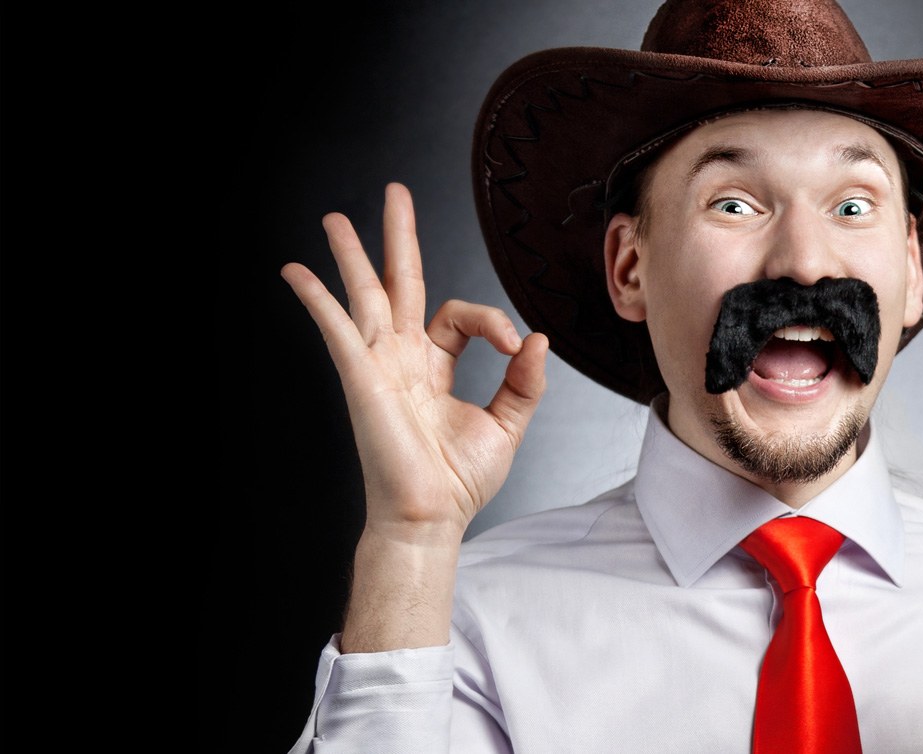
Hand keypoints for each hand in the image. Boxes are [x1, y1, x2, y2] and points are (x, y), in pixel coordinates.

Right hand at [281, 182, 547, 543]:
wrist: (431, 517)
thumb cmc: (460, 482)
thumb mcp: (508, 425)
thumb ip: (524, 382)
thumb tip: (536, 338)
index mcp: (434, 366)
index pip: (457, 316)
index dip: (491, 320)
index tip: (514, 346)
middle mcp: (402, 359)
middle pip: (399, 283)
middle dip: (398, 238)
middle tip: (394, 194)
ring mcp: (379, 365)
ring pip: (364, 295)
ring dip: (350, 255)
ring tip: (336, 217)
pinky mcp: (361, 378)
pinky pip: (336, 329)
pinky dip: (317, 299)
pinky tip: (296, 272)